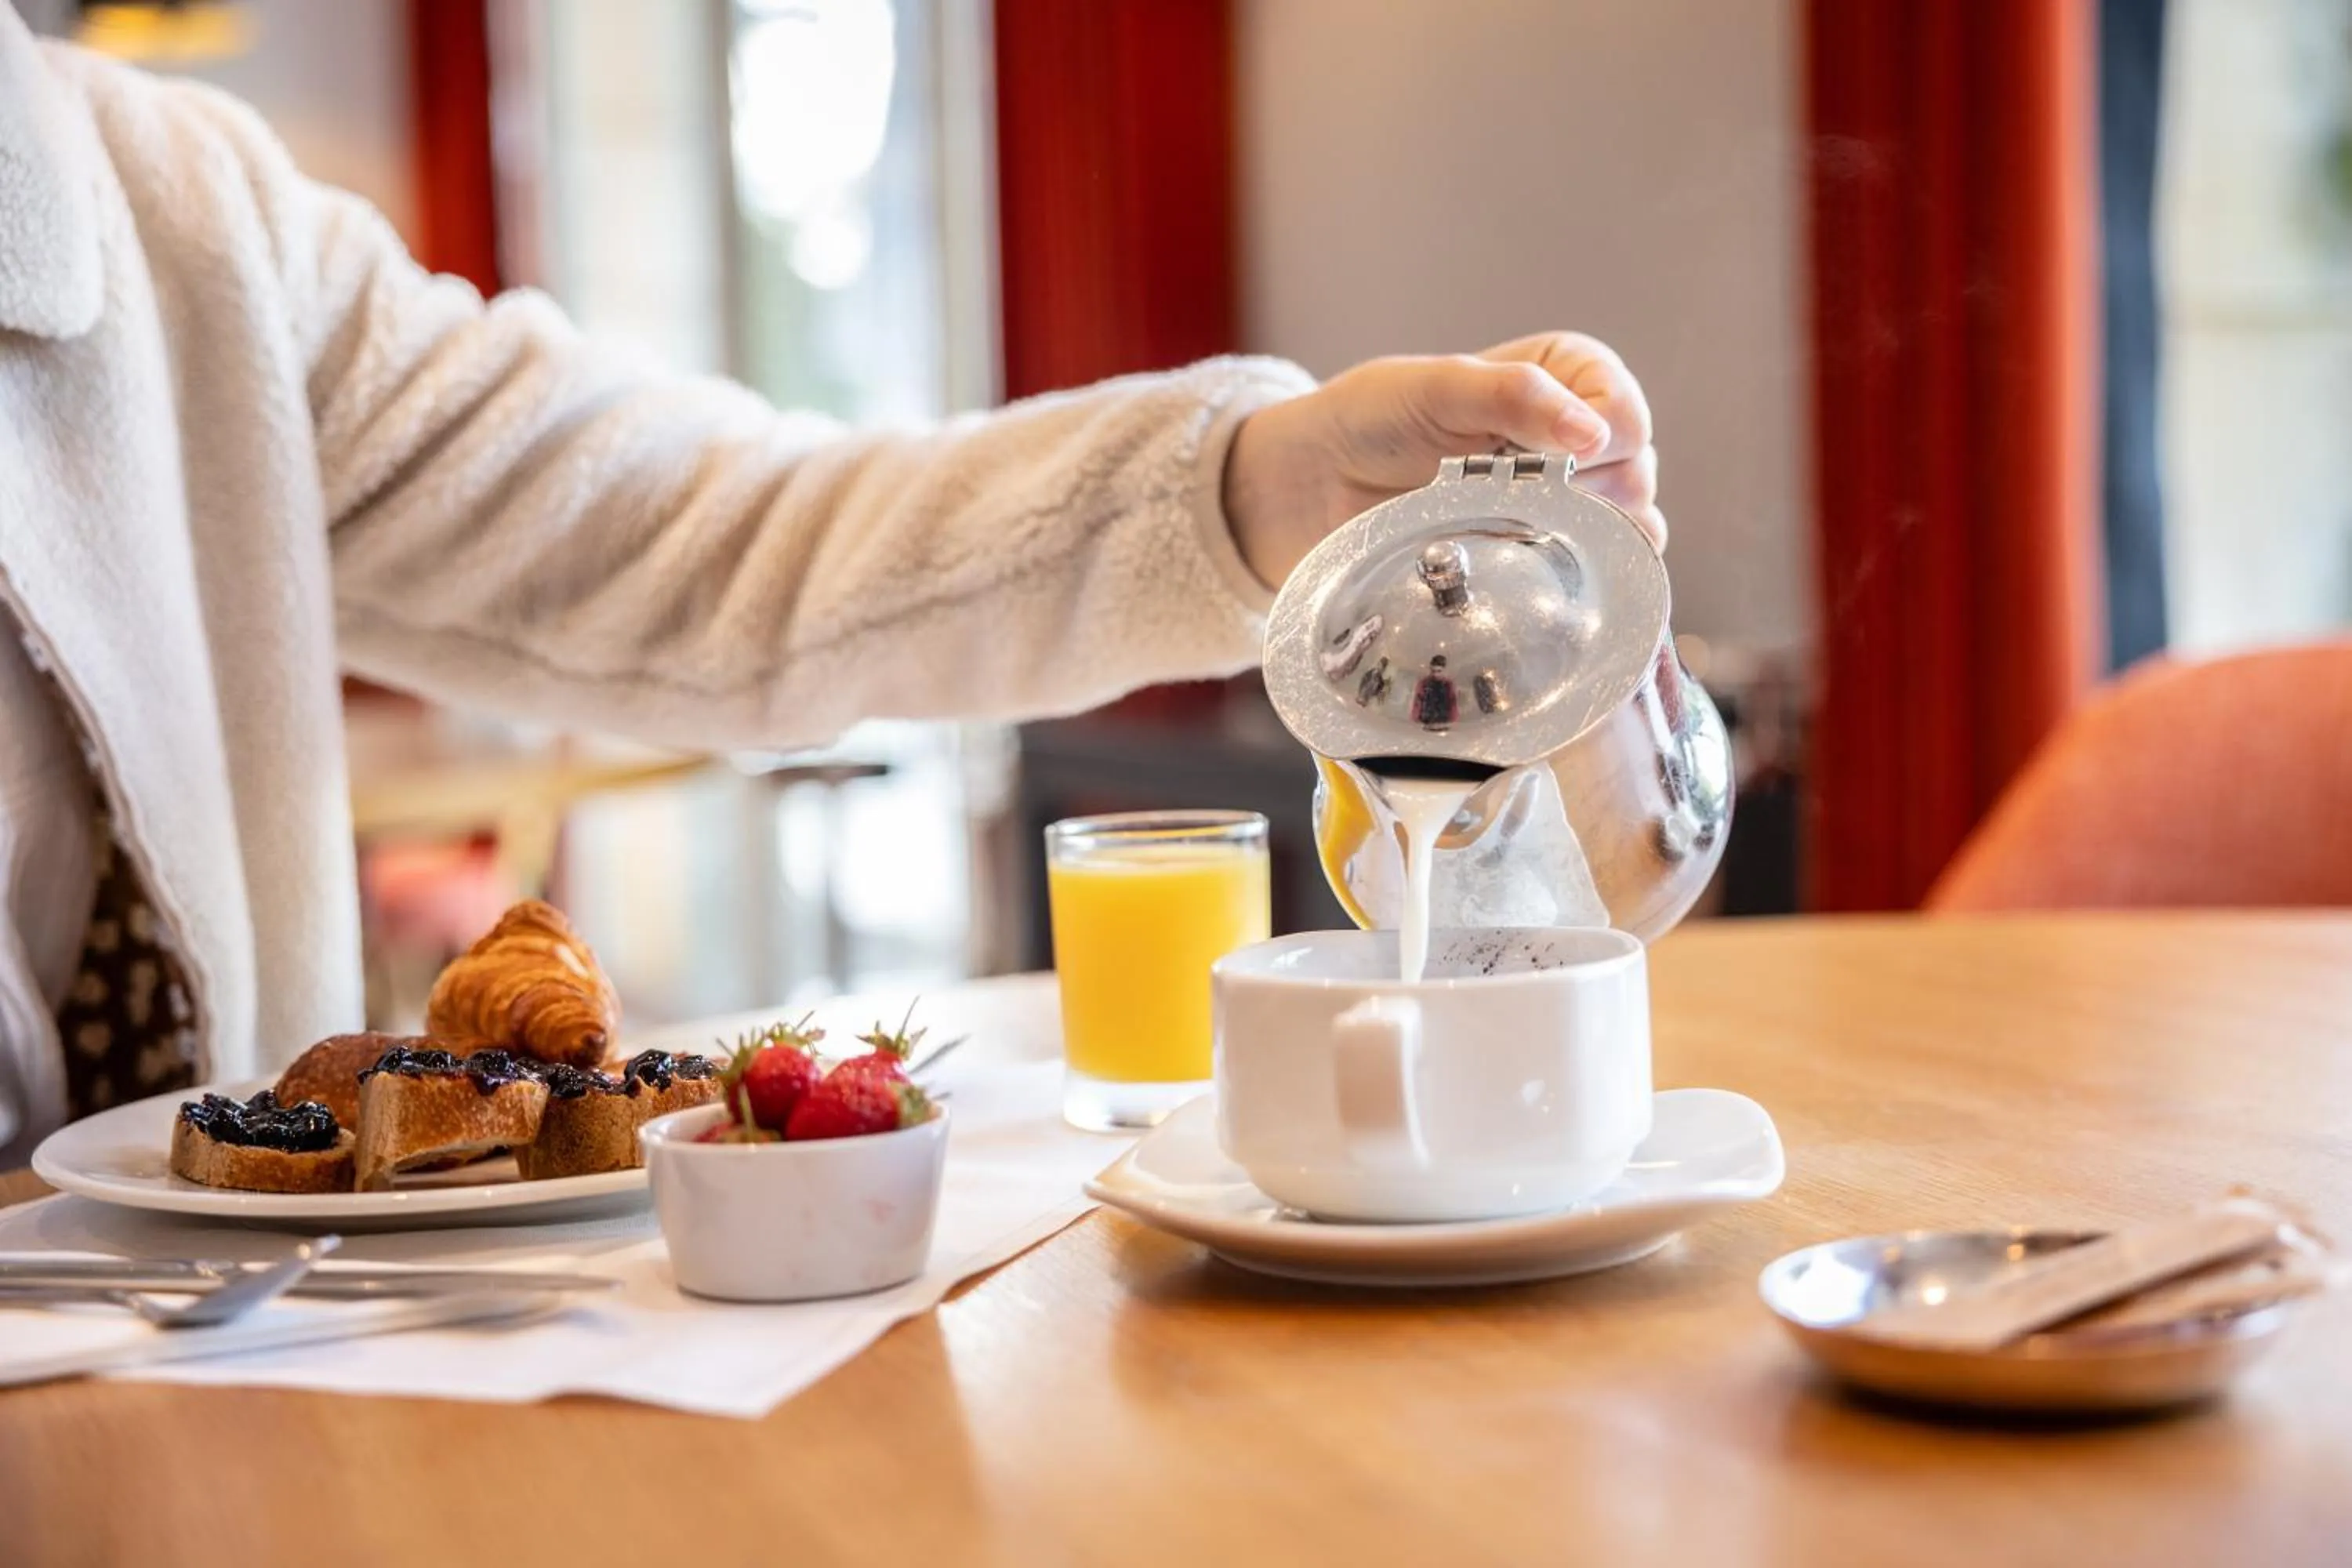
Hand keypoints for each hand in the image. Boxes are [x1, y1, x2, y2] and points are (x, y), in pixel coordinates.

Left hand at [1221, 332, 1660, 588]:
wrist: (1318, 485)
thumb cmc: (1372, 419)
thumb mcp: (1436, 389)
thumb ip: (1514, 398)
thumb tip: (1593, 434)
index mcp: (1570, 374)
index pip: (1627, 415)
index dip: (1597, 445)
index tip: (1543, 464)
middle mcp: (1583, 432)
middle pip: (1636, 475)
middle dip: (1581, 494)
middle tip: (1509, 498)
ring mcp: (1572, 497)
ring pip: (1630, 527)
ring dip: (1579, 537)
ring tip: (1508, 529)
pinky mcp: (1550, 550)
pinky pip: (1602, 570)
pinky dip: (1577, 573)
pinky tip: (1527, 565)